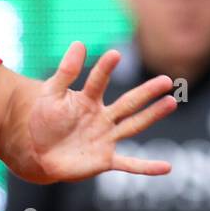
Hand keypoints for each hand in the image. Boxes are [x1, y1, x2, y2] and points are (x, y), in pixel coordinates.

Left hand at [29, 42, 177, 181]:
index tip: (115, 54)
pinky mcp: (104, 160)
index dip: (104, 69)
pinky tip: (166, 167)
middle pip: (127, 103)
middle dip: (146, 92)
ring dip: (152, 116)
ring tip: (171, 102)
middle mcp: (103, 117)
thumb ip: (65, 72)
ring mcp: (106, 138)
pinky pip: (129, 164)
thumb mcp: (50, 95)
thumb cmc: (44, 121)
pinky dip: (146, 167)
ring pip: (133, 126)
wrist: (38, 153)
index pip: (98, 82)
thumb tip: (79, 43)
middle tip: (166, 80)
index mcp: (88, 100)